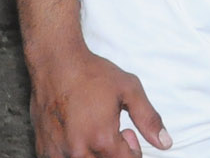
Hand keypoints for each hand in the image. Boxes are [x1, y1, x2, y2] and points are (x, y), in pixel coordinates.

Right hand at [29, 47, 169, 157]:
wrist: (55, 61)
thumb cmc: (91, 73)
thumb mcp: (129, 89)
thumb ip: (149, 119)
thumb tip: (165, 143)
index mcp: (102, 140)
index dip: (132, 150)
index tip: (127, 132)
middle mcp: (79, 152)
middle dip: (113, 154)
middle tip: (111, 131)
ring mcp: (58, 153)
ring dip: (93, 154)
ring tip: (92, 132)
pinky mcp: (44, 149)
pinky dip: (73, 153)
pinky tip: (74, 133)